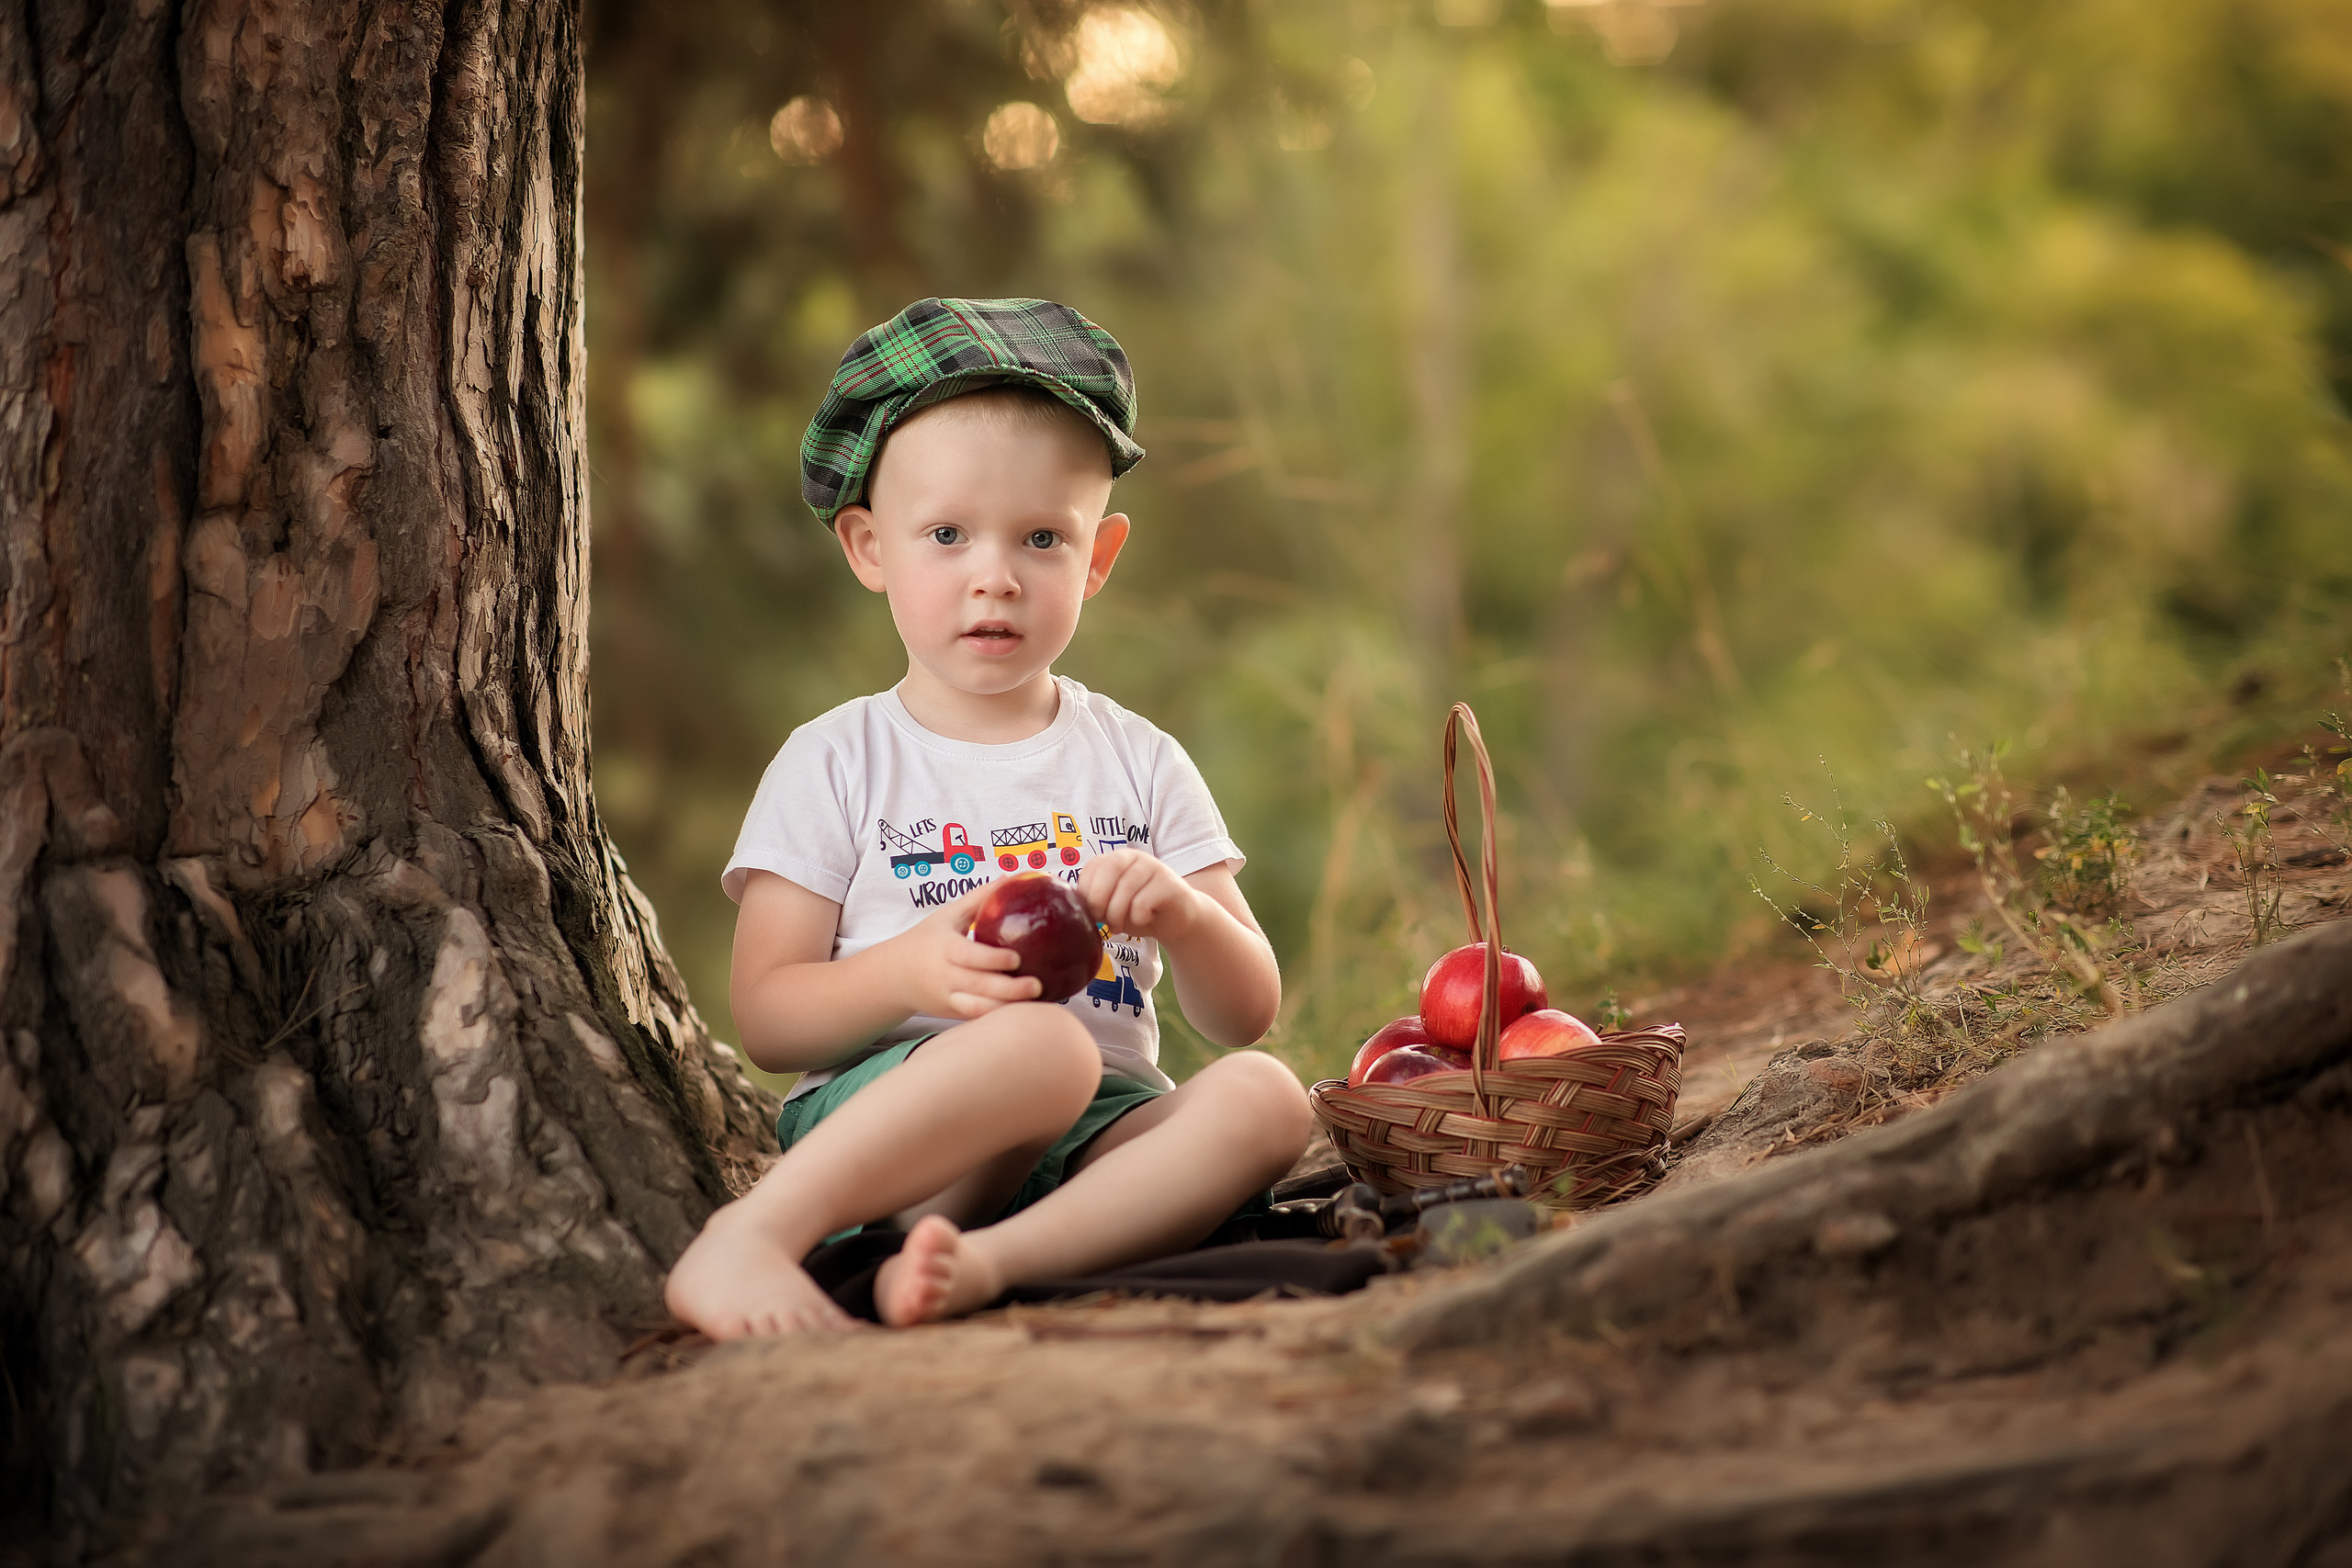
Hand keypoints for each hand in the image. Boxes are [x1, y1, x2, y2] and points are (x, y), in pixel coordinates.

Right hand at [887, 886, 1042, 1019]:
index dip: (992, 959)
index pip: (968, 956)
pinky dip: (997, 1016)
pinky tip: (1022, 1012)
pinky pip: (976, 1017)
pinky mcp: (952, 1013)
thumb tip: (1011, 877)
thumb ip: (979, 898)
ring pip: (977, 1008)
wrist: (895, 975)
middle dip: (1009, 989)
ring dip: (1006, 1007)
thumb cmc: (927, 940)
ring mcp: (948, 998)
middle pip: (978, 986)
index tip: (1017, 958)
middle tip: (1037, 985)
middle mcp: (944, 976)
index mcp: (944, 948)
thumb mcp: (948, 916)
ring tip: (1035, 1002)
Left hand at [1078, 849, 1204, 943]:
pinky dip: (1138, 917)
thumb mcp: (1111, 905)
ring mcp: (1154, 868)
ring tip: (1119, 926)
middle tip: (1101, 919)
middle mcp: (1135, 857)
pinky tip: (1144, 919)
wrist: (1176, 920)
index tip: (1090, 912)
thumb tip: (1073, 906)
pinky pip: (1144, 901)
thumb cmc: (1139, 911)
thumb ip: (1094, 900)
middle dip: (1099, 898)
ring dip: (1117, 913)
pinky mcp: (1169, 884)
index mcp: (1116, 859)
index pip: (1093, 867)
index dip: (1086, 891)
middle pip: (1109, 868)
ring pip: (1126, 887)